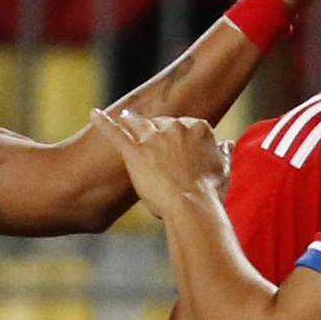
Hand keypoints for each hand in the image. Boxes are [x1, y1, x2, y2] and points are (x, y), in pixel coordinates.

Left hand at [101, 107, 229, 213]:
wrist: (193, 205)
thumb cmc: (210, 192)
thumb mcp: (223, 170)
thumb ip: (223, 153)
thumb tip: (226, 144)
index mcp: (198, 127)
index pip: (185, 125)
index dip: (180, 137)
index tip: (178, 145)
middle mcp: (175, 126)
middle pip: (161, 123)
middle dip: (158, 132)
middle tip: (154, 144)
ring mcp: (153, 138)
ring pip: (139, 124)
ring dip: (133, 120)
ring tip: (126, 117)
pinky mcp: (134, 151)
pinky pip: (116, 133)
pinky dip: (104, 122)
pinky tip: (94, 114)